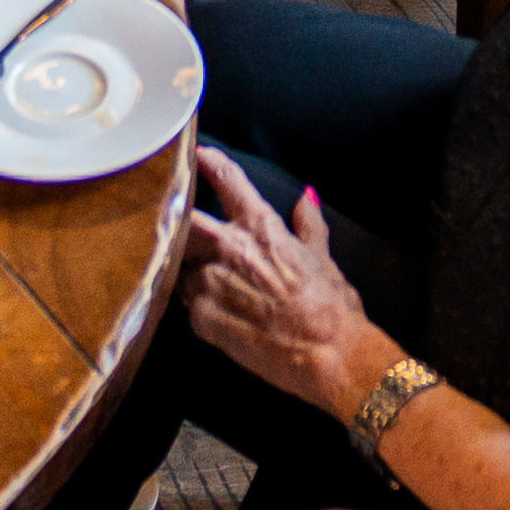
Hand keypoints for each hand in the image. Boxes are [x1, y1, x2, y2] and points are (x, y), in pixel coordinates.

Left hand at [178, 154, 392, 416]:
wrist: (328, 354)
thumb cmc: (331, 306)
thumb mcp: (323, 257)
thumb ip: (309, 224)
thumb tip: (307, 197)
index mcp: (261, 227)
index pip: (228, 181)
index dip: (208, 162)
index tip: (195, 154)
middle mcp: (229, 248)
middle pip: (183, 220)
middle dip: (177, 221)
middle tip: (180, 229)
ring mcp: (211, 283)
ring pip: (182, 267)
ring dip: (190, 273)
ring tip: (214, 289)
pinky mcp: (202, 318)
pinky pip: (190, 307)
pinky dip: (201, 310)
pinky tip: (223, 319)